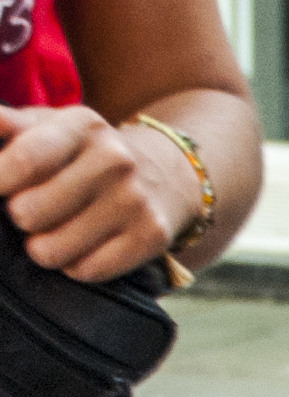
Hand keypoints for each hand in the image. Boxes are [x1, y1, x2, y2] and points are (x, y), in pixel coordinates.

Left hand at [0, 105, 185, 278]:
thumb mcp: (50, 126)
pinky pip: (87, 270)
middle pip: (30, 213)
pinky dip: (75, 265)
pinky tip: (81, 247)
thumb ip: (10, 125)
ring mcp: (135, 201)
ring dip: (42, 247)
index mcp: (82, 126)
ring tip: (52, 232)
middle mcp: (115, 161)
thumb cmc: (84, 153)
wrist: (166, 175)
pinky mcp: (151, 237)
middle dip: (19, 217)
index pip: (25, 161)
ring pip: (53, 250)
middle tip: (30, 211)